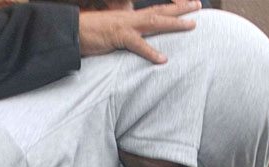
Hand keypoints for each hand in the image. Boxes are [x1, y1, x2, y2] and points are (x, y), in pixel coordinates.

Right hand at [78, 2, 200, 62]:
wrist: (71, 31)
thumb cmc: (87, 33)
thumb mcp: (108, 31)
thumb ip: (122, 33)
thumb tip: (131, 38)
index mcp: (127, 16)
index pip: (152, 10)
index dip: (169, 8)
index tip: (185, 5)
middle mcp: (128, 17)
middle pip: (159, 10)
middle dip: (180, 8)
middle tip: (198, 5)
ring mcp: (124, 25)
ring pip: (154, 21)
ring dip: (174, 22)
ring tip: (192, 25)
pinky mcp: (116, 36)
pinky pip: (137, 44)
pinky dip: (151, 52)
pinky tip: (163, 59)